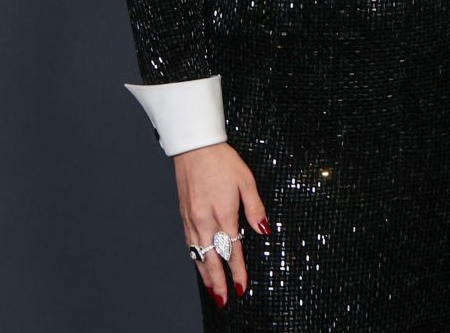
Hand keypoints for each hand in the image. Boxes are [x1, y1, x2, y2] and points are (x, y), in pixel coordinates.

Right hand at [173, 142, 268, 304]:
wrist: (195, 148)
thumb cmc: (223, 162)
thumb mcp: (247, 181)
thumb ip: (256, 209)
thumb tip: (265, 231)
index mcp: (222, 213)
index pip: (231, 250)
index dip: (237, 271)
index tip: (241, 287)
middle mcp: (204, 220)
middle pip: (211, 259)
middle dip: (218, 281)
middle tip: (222, 300)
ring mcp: (191, 219)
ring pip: (197, 254)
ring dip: (204, 274)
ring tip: (211, 289)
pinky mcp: (184, 215)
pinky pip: (189, 243)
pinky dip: (195, 258)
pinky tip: (199, 264)